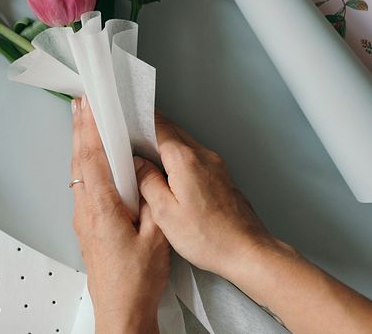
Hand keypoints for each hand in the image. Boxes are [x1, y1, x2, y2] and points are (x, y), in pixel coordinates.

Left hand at [71, 98, 169, 333]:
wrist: (121, 312)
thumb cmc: (137, 281)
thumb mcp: (156, 239)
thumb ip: (151, 203)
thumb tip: (146, 175)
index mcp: (101, 208)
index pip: (92, 158)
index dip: (90, 128)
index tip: (90, 104)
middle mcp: (85, 209)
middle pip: (79, 159)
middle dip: (80, 128)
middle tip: (80, 101)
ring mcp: (83, 218)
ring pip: (78, 172)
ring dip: (81, 144)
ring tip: (82, 119)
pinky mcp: (86, 226)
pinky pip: (83, 185)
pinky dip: (85, 163)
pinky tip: (92, 158)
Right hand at [134, 115, 371, 333]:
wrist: (248, 251)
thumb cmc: (209, 237)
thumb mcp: (165, 213)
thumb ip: (147, 182)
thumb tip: (136, 164)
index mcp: (185, 160)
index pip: (157, 126)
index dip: (137, 120)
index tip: (124, 119)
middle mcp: (203, 155)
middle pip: (171, 130)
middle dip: (149, 129)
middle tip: (129, 135)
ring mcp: (215, 164)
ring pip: (183, 143)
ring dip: (164, 143)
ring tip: (144, 156)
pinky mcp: (221, 176)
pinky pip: (194, 157)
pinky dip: (178, 157)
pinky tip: (169, 174)